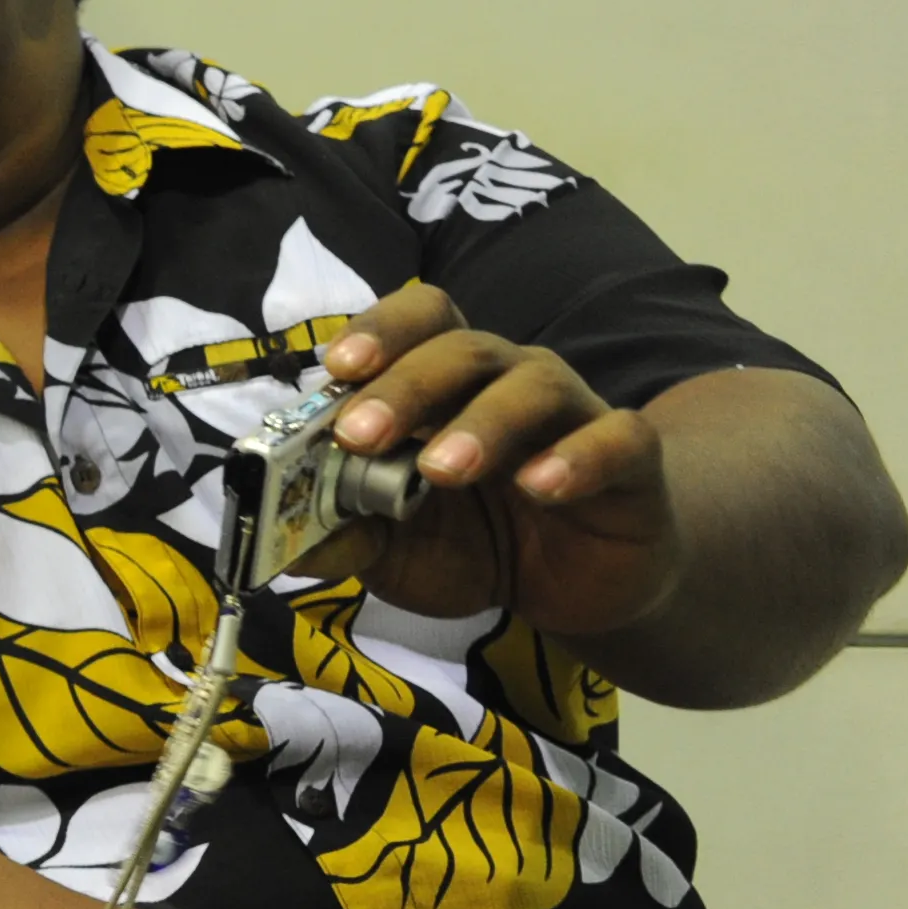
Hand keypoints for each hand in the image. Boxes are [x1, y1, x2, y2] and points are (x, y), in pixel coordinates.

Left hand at [309, 283, 681, 640]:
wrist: (577, 586)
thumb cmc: (477, 545)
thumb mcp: (396, 551)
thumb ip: (344, 537)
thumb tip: (276, 541)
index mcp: (445, 385)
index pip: (418, 322)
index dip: (379, 331)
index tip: (336, 367)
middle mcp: (508, 381)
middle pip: (462, 349)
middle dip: (405, 387)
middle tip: (360, 436)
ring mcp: (573, 414)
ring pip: (534, 385)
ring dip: (482, 423)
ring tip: (441, 470)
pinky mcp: (630, 460)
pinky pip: (616, 438)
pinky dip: (578, 457)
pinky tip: (541, 485)